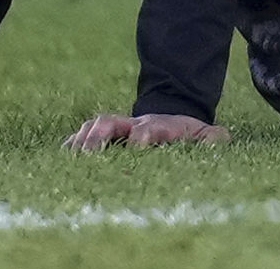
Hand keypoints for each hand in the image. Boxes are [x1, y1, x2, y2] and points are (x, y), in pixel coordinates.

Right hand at [64, 112, 229, 150]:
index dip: (144, 135)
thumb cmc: (185, 134)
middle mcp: (131, 124)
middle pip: (110, 123)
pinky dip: (70, 147)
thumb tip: (220, 141)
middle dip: (98, 137)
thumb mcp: (204, 134)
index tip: (138, 145)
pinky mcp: (100, 137)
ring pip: (92, 128)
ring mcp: (114, 128)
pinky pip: (80, 138)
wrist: (167, 117)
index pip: (149, 128)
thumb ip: (214, 139)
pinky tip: (59, 161)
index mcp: (158, 126)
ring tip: (69, 160)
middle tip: (88, 155)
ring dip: (80, 142)